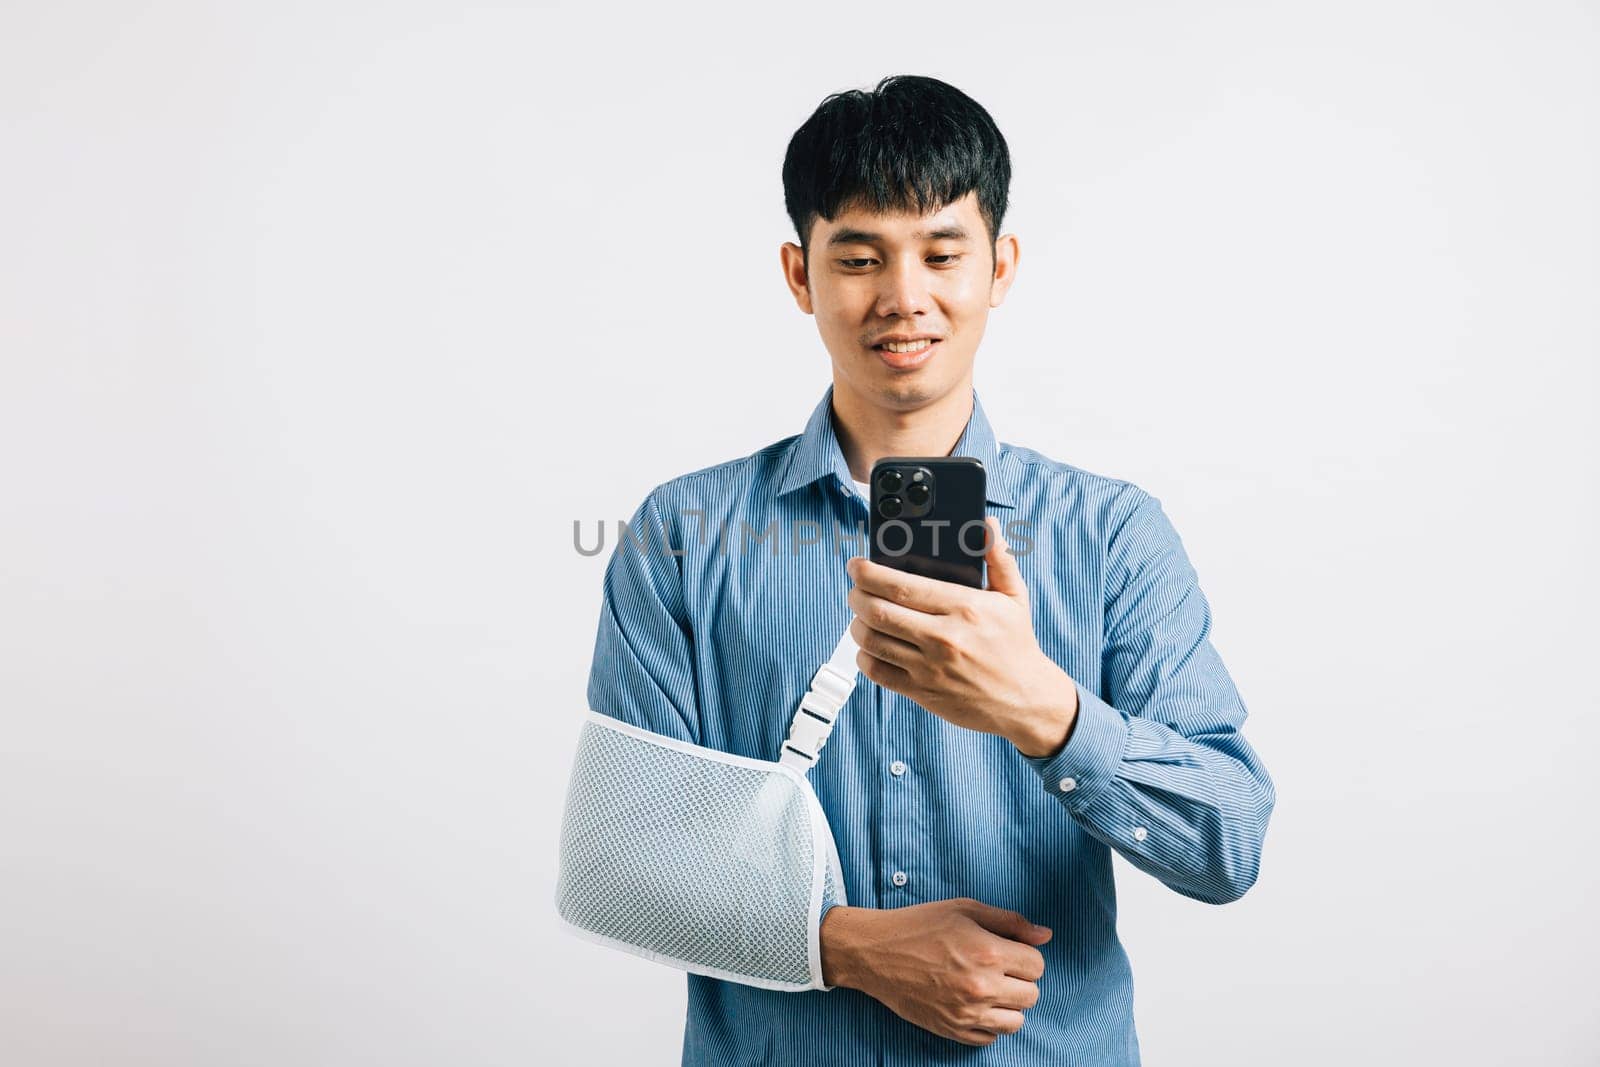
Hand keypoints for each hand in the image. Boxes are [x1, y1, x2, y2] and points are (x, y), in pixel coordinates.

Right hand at [820, 899, 1050, 1046]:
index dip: (1025, 955)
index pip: (1037, 965)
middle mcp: (981, 987)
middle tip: (997, 968)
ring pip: (1015, 1022)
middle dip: (1020, 980)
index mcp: (988, 952)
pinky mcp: (952, 1030)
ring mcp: (967, 1013)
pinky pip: (990, 1038)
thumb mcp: (965, 909)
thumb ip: (1010, 922)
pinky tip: (973, 1003)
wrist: (876, 953)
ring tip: (989, 988)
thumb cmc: (919, 925)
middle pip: (1031, 995)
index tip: (1008, 950)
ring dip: (1008, 1005)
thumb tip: (1045, 935)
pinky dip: (988, 1023)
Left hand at [846, 516, 1079, 757]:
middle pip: (878, 611)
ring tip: (860, 615)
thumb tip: (988, 525)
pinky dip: (864, 656)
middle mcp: (944, 637)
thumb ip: (998, 558)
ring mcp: (930, 667)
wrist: (1025, 700)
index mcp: (965, 608)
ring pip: (872, 641)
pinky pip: (877, 672)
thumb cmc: (1017, 646)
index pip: (901, 585)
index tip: (857, 565)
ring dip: (856, 624)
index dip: (869, 573)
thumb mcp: (1014, 598)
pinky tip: (870, 646)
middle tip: (854, 588)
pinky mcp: (922, 692)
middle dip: (856, 595)